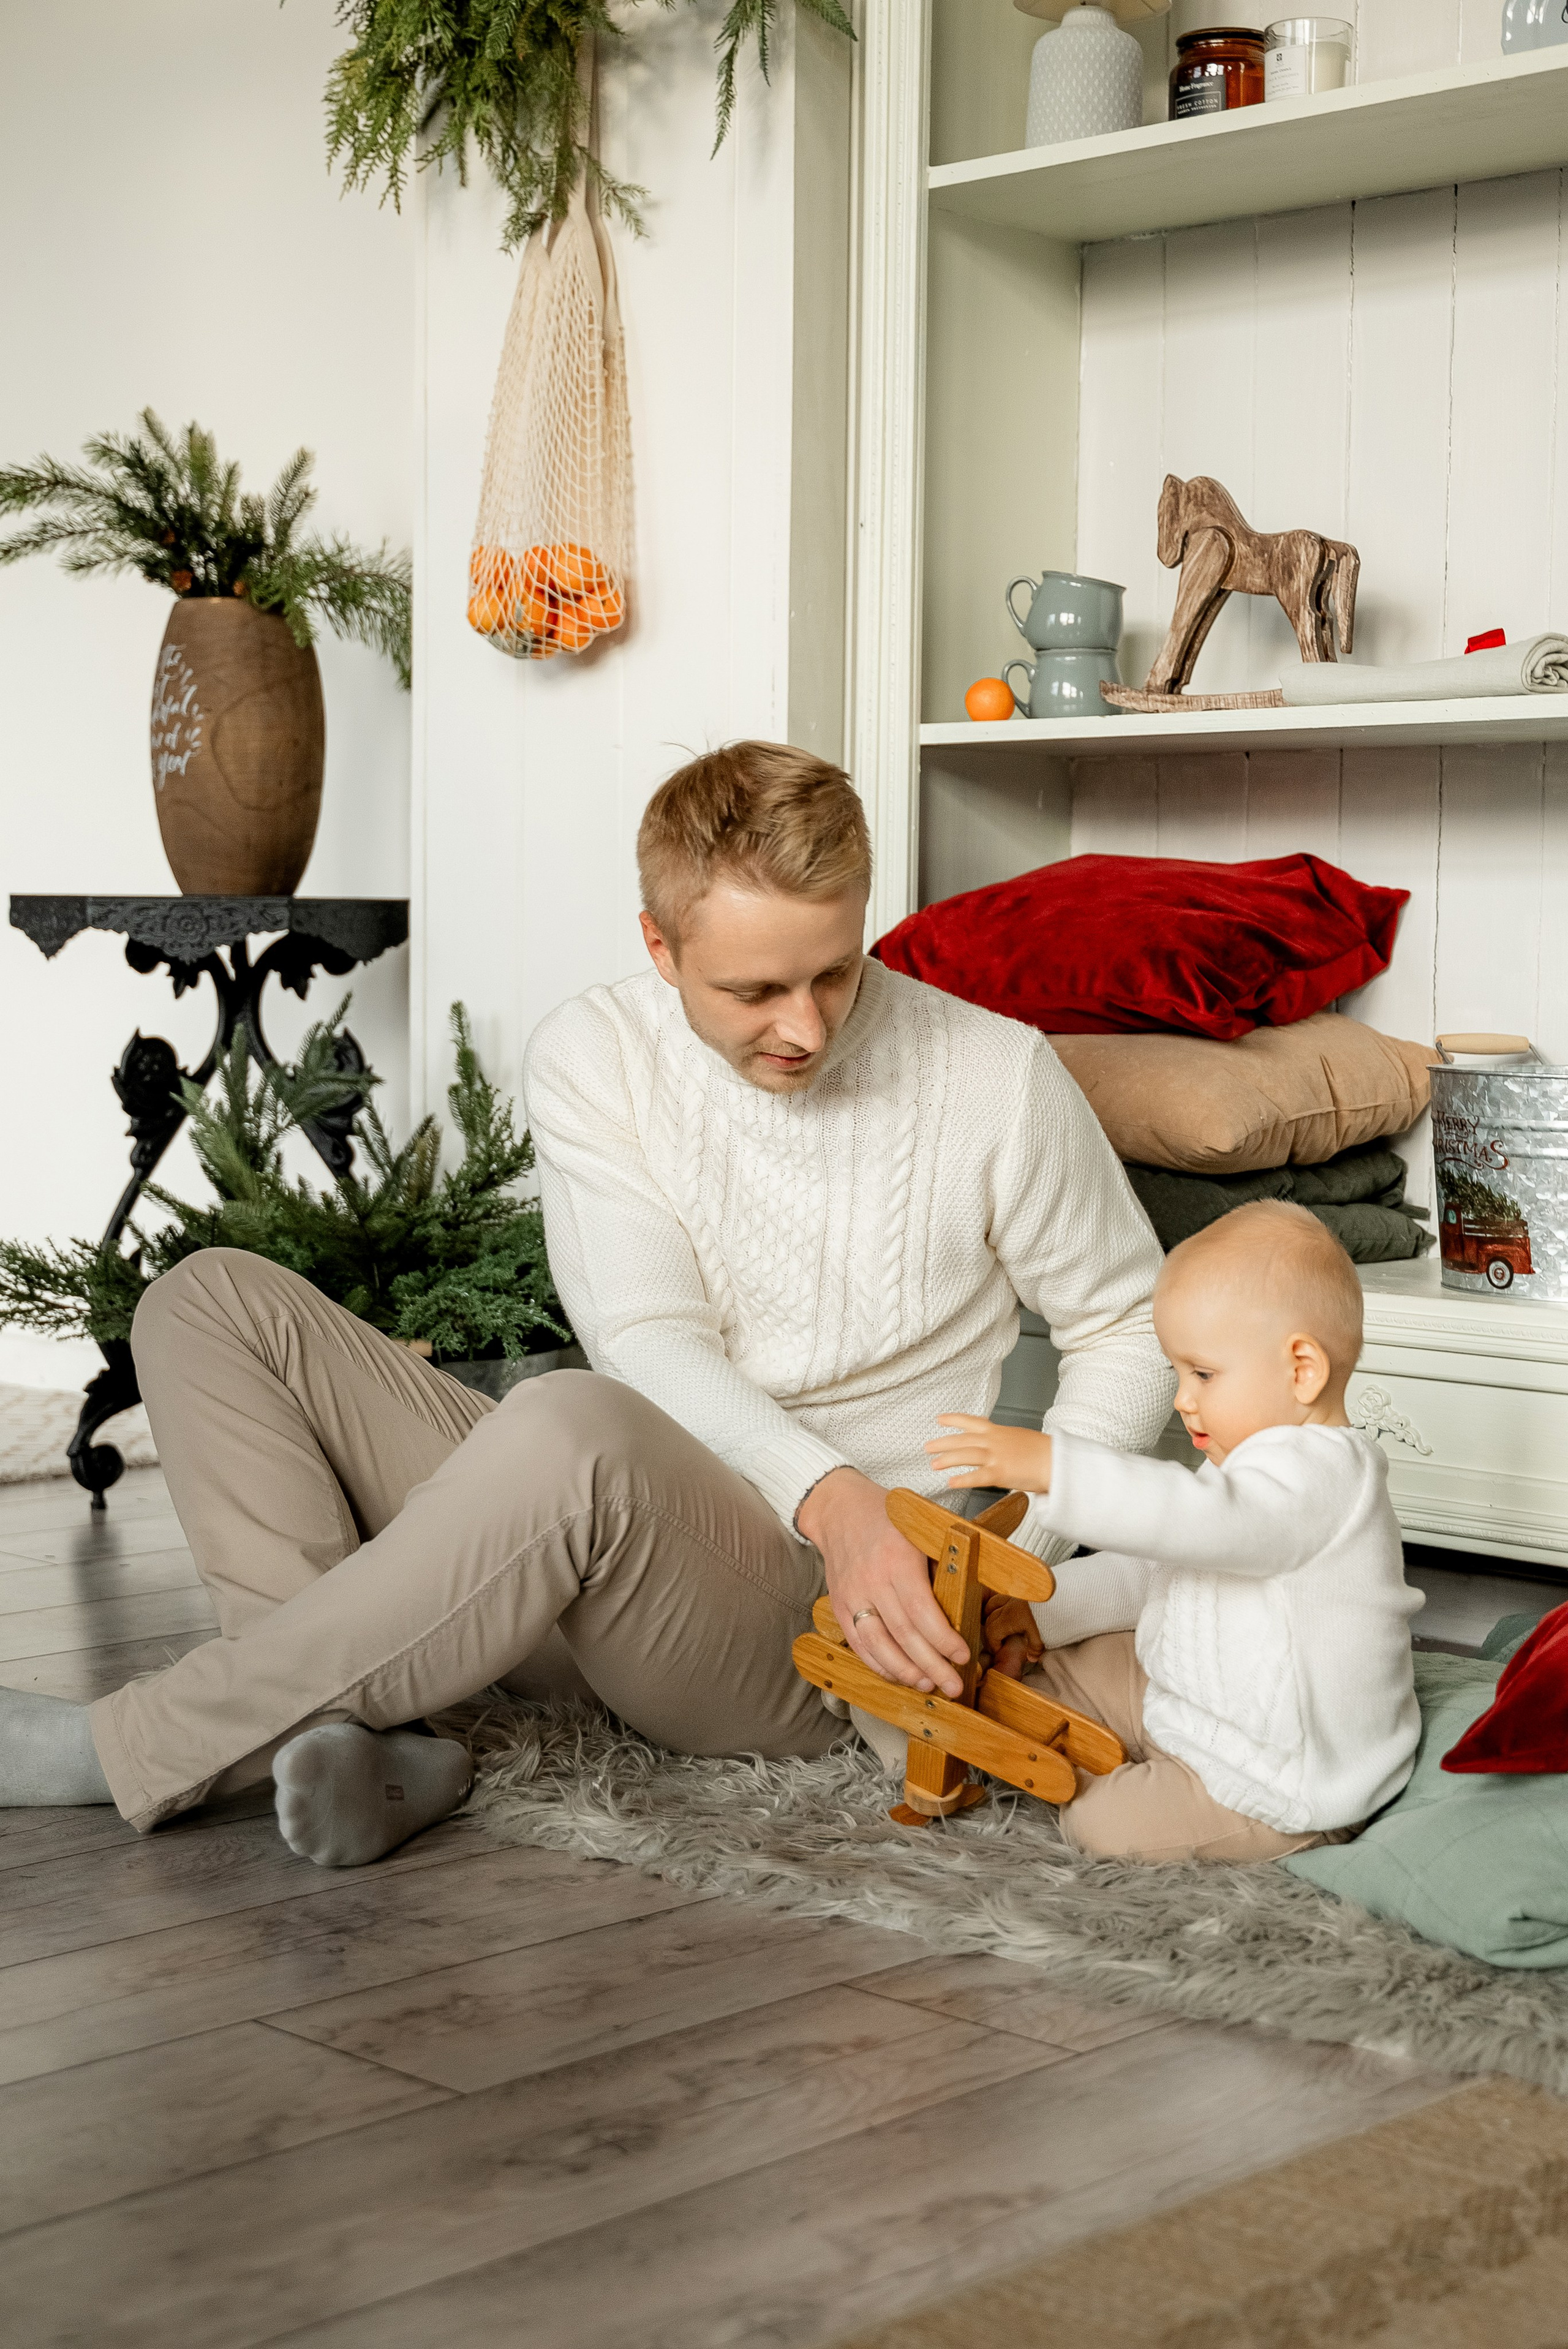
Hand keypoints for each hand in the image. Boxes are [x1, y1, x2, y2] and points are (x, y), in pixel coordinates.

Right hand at [797, 1467, 969, 1699]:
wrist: (839, 1508)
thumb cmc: (887, 1517)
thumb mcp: (921, 1529)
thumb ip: (943, 1562)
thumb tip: (969, 1601)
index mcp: (897, 1558)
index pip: (921, 1610)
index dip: (943, 1639)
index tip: (963, 1655)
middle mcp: (871, 1579)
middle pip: (903, 1634)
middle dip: (932, 1665)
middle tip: (953, 1686)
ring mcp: (852, 1595)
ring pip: (878, 1645)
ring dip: (905, 1671)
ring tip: (928, 1685)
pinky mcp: (839, 1605)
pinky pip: (858, 1643)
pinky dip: (879, 1664)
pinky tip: (899, 1675)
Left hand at [925, 1416, 1052, 1494]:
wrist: (1057, 1460)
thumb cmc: (1044, 1452)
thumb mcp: (1020, 1438)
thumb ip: (1005, 1441)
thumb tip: (997, 1447)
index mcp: (999, 1432)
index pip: (972, 1422)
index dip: (954, 1420)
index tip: (939, 1419)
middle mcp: (994, 1441)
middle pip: (962, 1440)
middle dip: (943, 1442)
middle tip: (927, 1447)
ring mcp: (996, 1457)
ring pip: (965, 1455)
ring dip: (947, 1459)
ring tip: (933, 1464)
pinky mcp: (1000, 1473)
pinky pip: (977, 1477)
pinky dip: (962, 1480)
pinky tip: (951, 1482)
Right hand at [981, 1591, 1044, 1680]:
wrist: (1058, 1595)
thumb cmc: (1047, 1616)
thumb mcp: (1042, 1636)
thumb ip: (1035, 1649)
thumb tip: (1031, 1658)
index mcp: (1009, 1619)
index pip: (992, 1633)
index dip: (992, 1644)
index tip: (998, 1651)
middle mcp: (1007, 1606)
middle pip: (990, 1619)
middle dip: (990, 1632)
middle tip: (996, 1641)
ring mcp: (1012, 1595)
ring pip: (992, 1604)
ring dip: (990, 1614)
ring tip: (994, 1621)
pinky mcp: (1019, 1589)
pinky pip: (1001, 1595)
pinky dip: (998, 1602)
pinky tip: (1004, 1606)